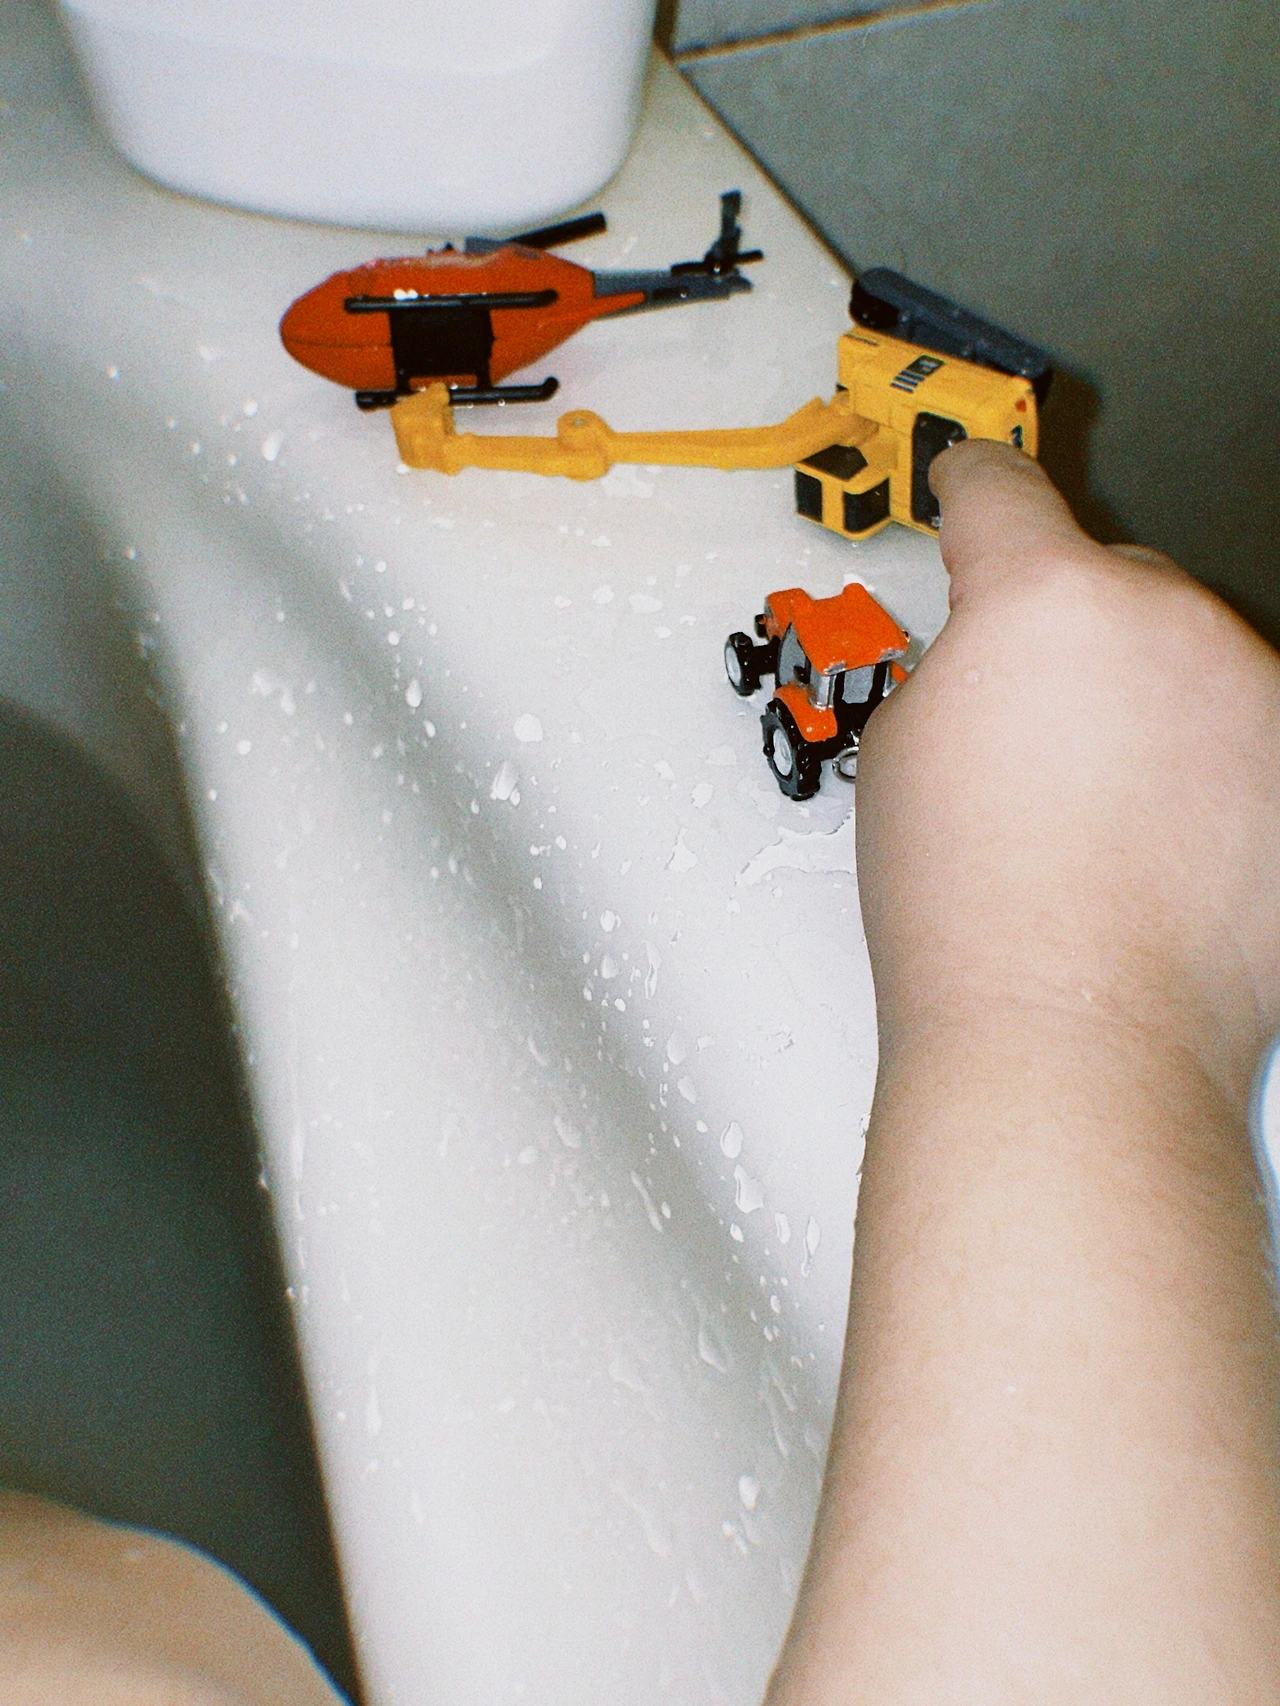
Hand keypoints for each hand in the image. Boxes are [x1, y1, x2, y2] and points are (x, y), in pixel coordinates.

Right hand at [765, 443, 1279, 1705]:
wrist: (1073, 1038)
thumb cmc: (970, 918)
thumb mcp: (902, 755)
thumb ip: (952, 665)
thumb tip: (990, 657)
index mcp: (1046, 599)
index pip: (999, 490)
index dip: (971, 482)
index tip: (968, 479)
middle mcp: (1167, 620)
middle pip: (1108, 578)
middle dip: (1066, 627)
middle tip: (1025, 727)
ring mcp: (1252, 693)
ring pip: (1183, 654)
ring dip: (1143, 696)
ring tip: (1094, 815)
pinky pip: (1235, 727)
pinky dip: (1203, 759)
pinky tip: (1156, 845)